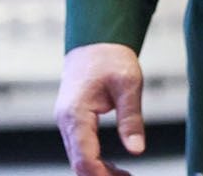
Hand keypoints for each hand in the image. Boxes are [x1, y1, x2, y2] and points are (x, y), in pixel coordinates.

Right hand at [54, 42, 145, 175]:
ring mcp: (66, 120)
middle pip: (78, 163)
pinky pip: (80, 148)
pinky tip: (113, 166)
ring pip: (78, 158)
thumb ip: (131, 119)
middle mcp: (65, 120)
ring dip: (98, 171)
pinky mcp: (71, 120)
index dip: (102, 175)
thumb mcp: (129, 84)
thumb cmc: (110, 57)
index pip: (84, 158)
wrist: (96, 40)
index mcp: (75, 113)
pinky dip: (94, 160)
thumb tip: (137, 149)